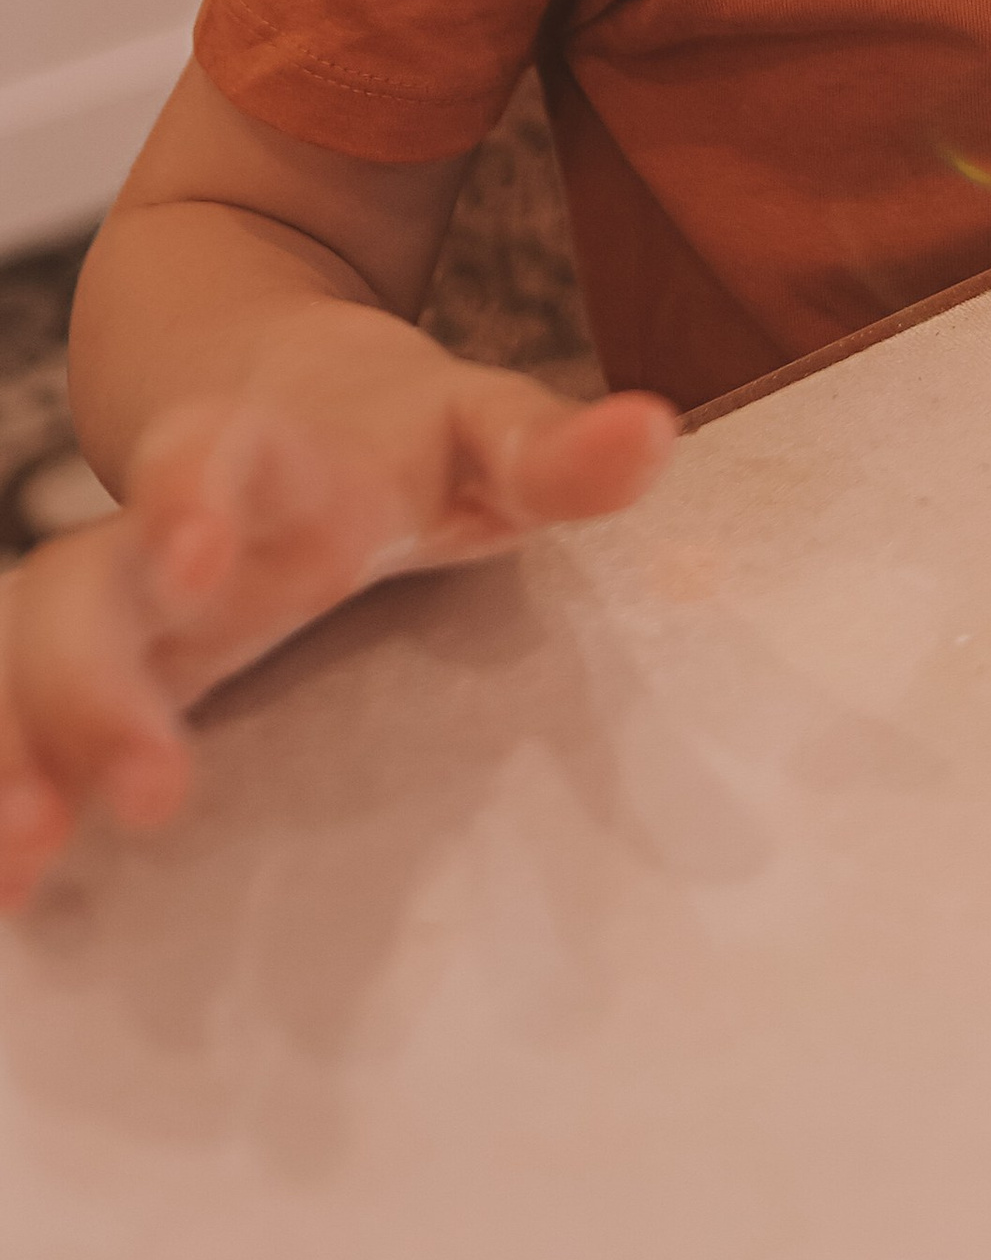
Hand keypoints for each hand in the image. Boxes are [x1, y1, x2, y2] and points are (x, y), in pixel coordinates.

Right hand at [0, 336, 673, 910]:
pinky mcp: (82, 672)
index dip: (196, 499)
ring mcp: (107, 608)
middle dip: (91, 681)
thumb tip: (656, 436)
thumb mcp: (476, 425)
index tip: (200, 563)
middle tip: (150, 791)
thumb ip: (552, 445)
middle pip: (82, 589)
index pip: (212, 457)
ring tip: (23, 859)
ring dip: (15, 748)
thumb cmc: (384, 427)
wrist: (253, 367)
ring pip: (19, 658)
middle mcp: (157, 537)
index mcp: (264, 460)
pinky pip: (8, 720)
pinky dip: (1, 784)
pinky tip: (7, 892)